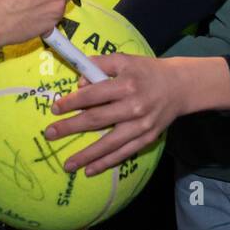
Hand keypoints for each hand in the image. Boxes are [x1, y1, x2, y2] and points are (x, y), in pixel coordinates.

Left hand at [44, 54, 188, 175]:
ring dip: (87, 155)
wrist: (179, 86)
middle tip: (50, 135)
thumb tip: (80, 84)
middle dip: (71, 128)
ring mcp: (141, 125)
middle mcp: (133, 106)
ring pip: (109, 143)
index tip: (55, 109)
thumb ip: (100, 66)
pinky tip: (90, 170)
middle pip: (97, 119)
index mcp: (126, 84)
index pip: (93, 95)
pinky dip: (107, 163)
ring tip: (67, 164)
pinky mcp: (147, 138)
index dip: (72, 102)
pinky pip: (124, 153)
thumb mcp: (124, 60)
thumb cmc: (146, 71)